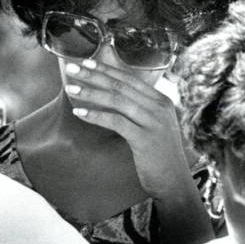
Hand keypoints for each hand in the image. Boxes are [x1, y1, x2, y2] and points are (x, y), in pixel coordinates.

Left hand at [65, 59, 190, 198]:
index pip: (129, 78)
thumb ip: (135, 111)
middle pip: (121, 84)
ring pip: (117, 99)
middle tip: (71, 69)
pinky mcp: (145, 138)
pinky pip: (116, 121)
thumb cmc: (157, 155)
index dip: (106, 69)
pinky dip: (96, 115)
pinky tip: (79, 113)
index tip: (85, 62)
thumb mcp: (149, 127)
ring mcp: (154, 121)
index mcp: (160, 100)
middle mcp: (159, 106)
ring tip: (70, 89)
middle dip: (94, 75)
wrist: (174, 181)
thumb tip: (109, 97)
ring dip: (91, 93)